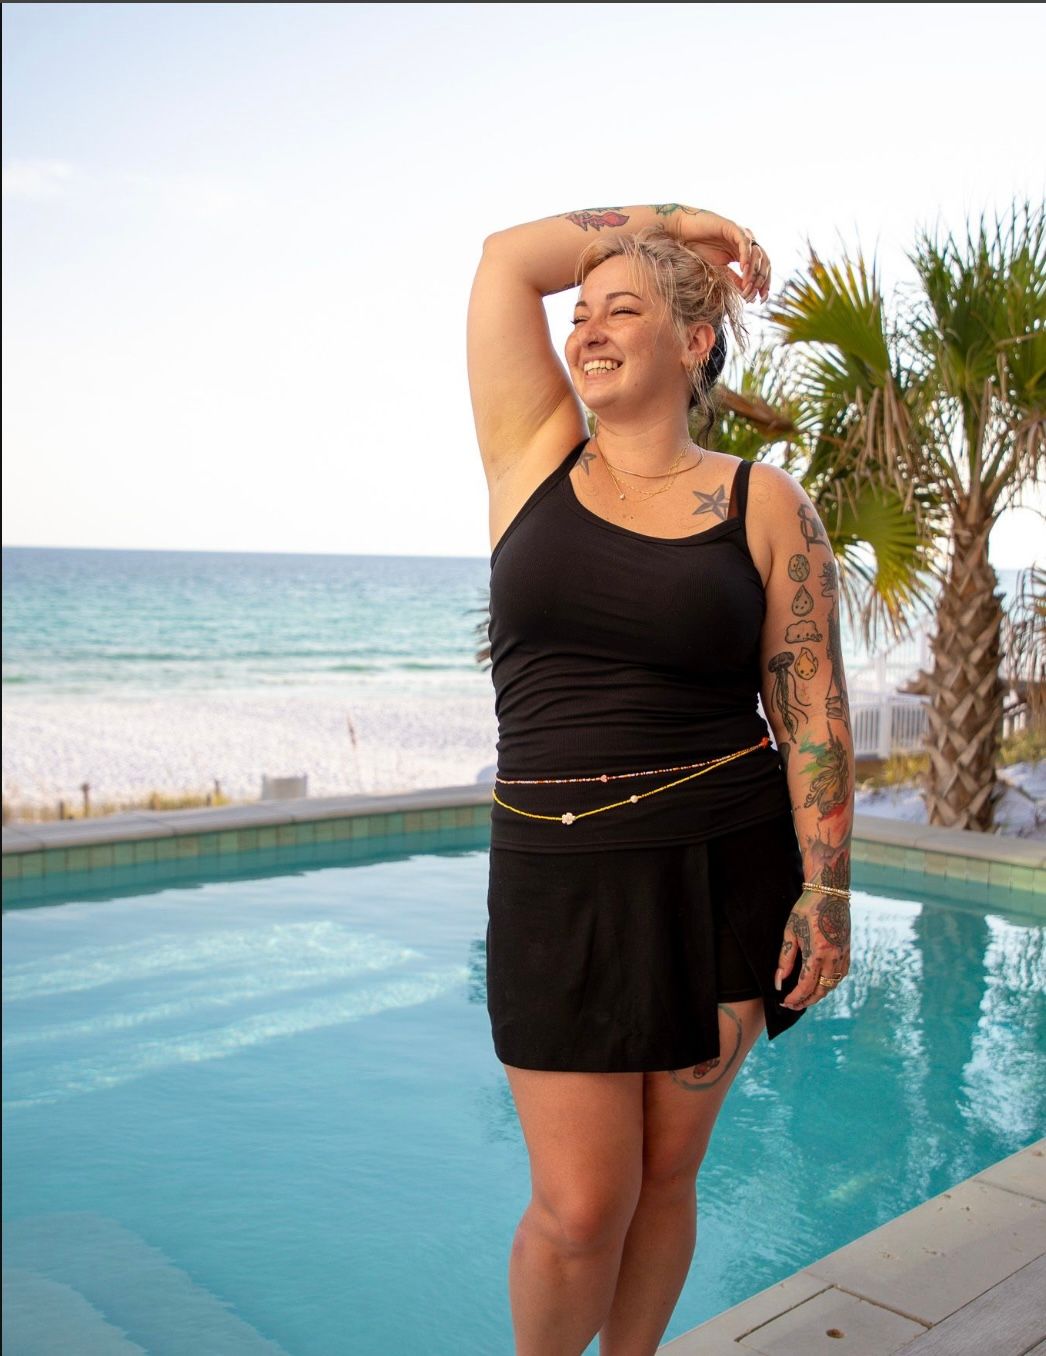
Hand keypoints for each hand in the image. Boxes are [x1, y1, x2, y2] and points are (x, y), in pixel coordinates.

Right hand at [675, 210, 770, 302]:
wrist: (685, 232)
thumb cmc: (699, 248)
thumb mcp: (719, 269)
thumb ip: (733, 278)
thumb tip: (745, 292)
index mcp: (745, 253)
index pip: (761, 269)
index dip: (764, 284)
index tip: (760, 300)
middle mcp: (748, 243)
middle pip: (764, 262)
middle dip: (762, 280)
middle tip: (755, 296)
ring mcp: (742, 234)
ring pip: (757, 253)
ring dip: (754, 271)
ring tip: (748, 286)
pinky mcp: (734, 227)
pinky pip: (745, 243)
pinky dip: (746, 256)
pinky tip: (743, 269)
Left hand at [775, 888, 850, 1010]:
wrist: (829, 892)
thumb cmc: (806, 909)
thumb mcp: (791, 932)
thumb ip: (785, 959)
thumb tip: (779, 981)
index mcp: (818, 953)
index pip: (806, 985)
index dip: (795, 997)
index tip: (784, 1002)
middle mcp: (834, 957)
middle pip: (821, 990)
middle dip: (806, 1001)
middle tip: (792, 1005)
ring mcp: (843, 955)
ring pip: (833, 985)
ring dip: (818, 994)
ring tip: (804, 997)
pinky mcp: (847, 951)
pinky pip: (841, 975)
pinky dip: (830, 983)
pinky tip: (820, 983)